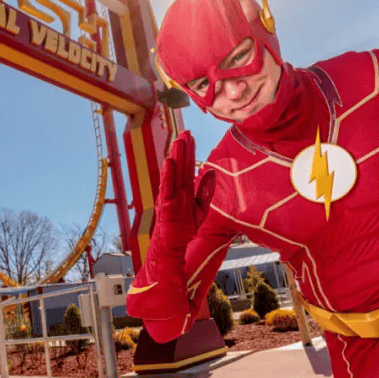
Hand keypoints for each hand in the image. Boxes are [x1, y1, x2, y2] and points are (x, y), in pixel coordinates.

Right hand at [152, 131, 198, 258]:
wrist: (175, 246)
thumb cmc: (185, 229)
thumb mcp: (201, 209)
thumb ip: (206, 191)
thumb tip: (212, 173)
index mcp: (185, 190)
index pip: (188, 166)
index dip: (190, 151)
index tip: (191, 136)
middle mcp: (176, 190)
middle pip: (180, 166)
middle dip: (183, 149)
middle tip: (185, 131)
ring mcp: (170, 196)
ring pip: (173, 173)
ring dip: (175, 157)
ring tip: (178, 141)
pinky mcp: (166, 205)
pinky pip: (166, 187)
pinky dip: (167, 174)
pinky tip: (168, 162)